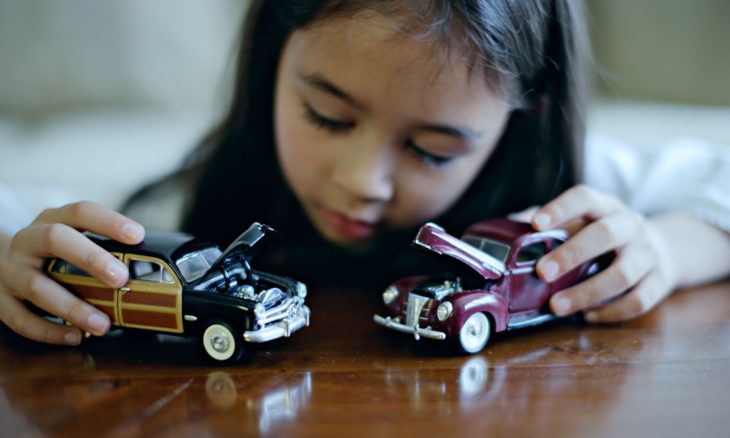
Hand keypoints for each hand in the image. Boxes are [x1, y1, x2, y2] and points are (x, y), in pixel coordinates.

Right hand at [0, 201, 143, 344]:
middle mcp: (27, 241)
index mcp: (52, 220)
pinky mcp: (0, 301)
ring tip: (103, 324)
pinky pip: (21, 319)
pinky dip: (50, 331)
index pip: (80, 212)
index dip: (109, 222)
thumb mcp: (72, 239)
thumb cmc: (51, 254)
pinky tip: (76, 336)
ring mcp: (10, 271)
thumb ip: (102, 248)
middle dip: (90, 258)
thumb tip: (149, 268)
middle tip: (121, 278)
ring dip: (73, 307)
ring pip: (38, 286)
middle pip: (55, 239)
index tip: (137, 235)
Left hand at [532, 185, 678, 322]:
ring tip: (557, 306)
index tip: (535, 223)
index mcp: (606, 206)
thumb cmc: (606, 235)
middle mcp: (630, 226)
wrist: (664, 247)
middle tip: (542, 272)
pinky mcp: (661, 282)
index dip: (560, 208)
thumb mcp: (583, 221)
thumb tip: (505, 230)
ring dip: (587, 292)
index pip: (584, 198)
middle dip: (571, 254)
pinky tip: (587, 316)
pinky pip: (640, 300)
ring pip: (623, 273)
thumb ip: (549, 225)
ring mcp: (649, 254)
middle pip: (605, 234)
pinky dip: (612, 311)